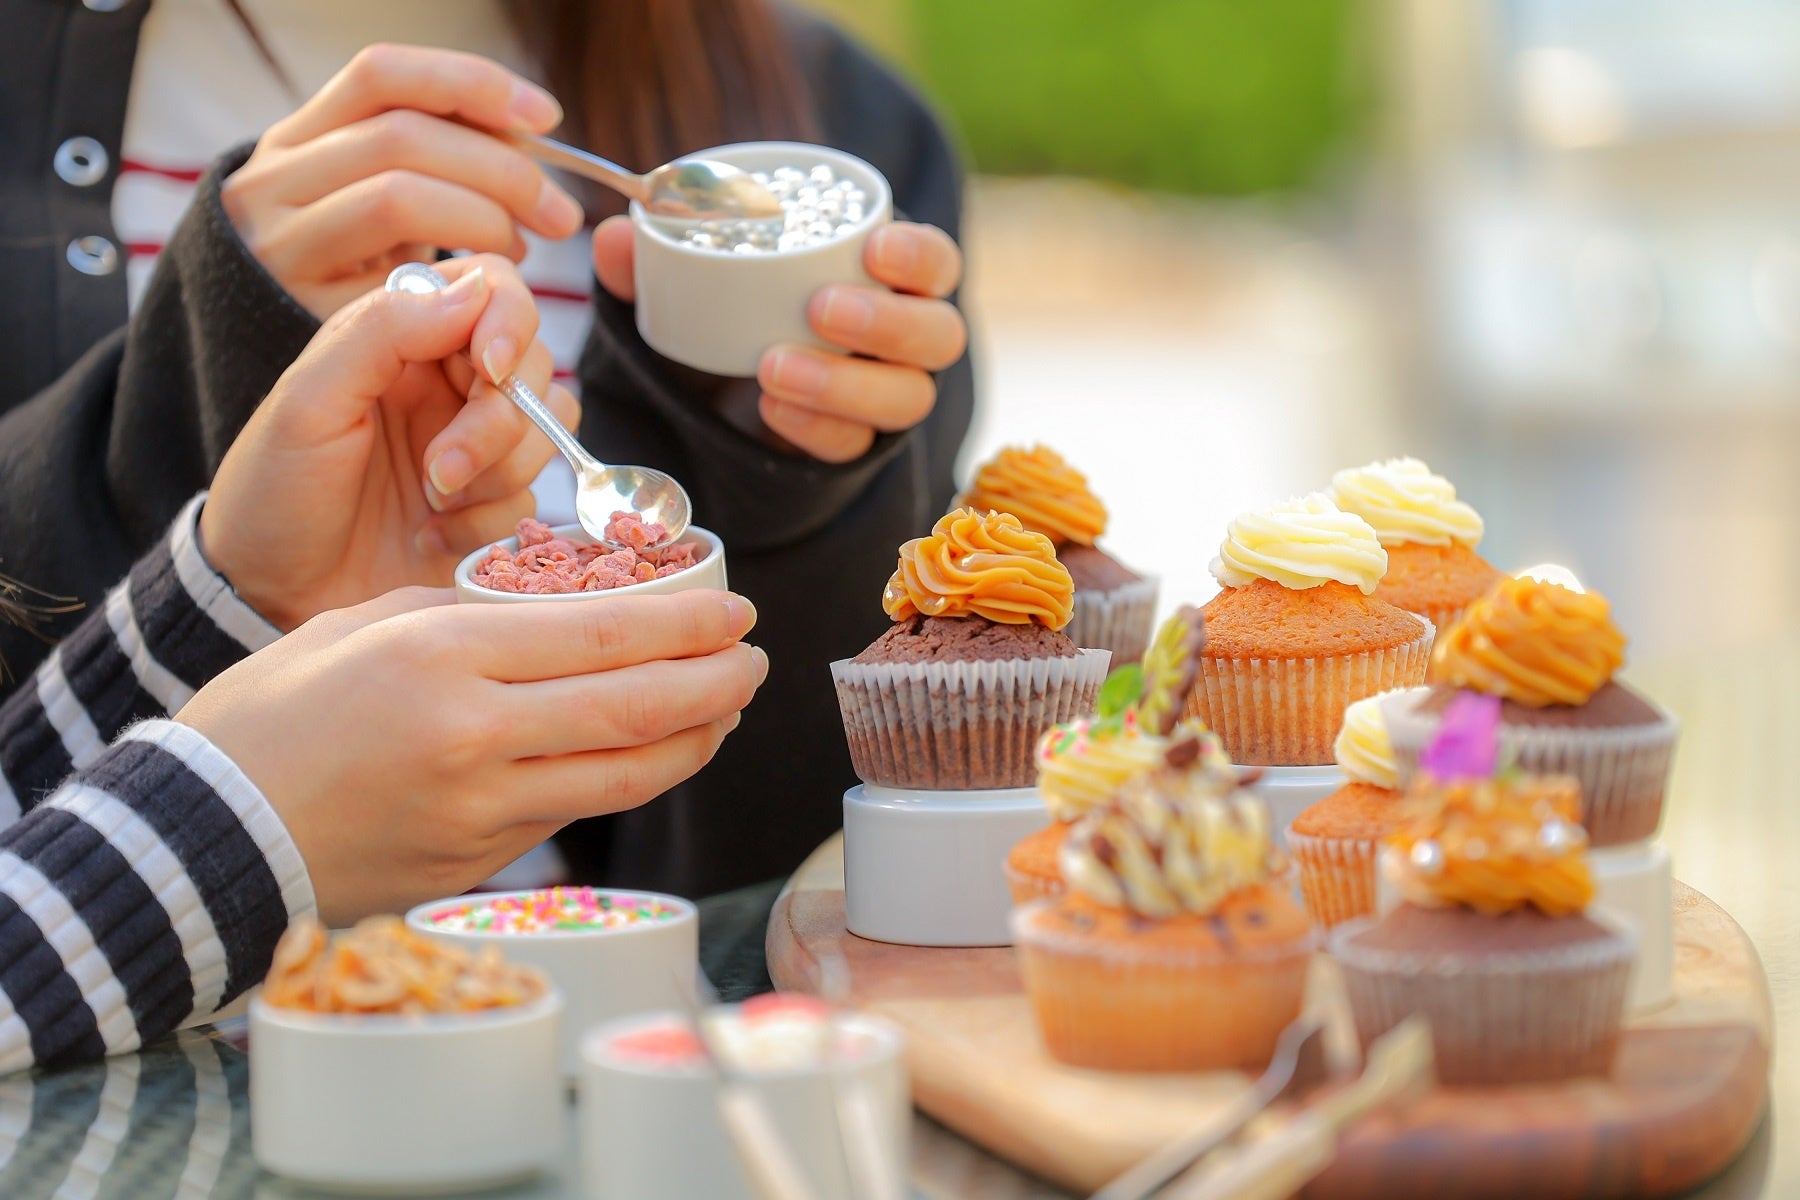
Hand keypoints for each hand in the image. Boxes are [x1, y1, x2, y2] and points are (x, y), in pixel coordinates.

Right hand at [176, 587, 766, 925]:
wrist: (204, 836)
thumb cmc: (269, 717)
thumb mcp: (361, 624)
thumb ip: (467, 616)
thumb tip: (556, 616)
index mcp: (446, 655)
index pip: (609, 634)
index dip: (692, 622)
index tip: (736, 609)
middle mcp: (477, 734)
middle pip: (641, 706)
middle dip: (719, 681)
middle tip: (755, 659)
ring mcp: (484, 808)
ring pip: (631, 773)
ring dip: (697, 738)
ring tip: (726, 706)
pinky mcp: (481, 860)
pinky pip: (579, 811)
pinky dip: (632, 778)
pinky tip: (651, 754)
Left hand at [200, 254, 577, 631]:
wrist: (272, 597)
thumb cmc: (274, 492)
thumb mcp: (309, 400)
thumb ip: (384, 330)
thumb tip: (474, 289)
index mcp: (403, 339)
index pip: (494, 291)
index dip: (509, 322)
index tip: (489, 370)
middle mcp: (448, 385)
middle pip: (533, 367)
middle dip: (499, 422)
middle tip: (441, 470)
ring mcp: (475, 446)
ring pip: (547, 432)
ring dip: (496, 474)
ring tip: (429, 503)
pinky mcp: (491, 507)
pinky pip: (533, 498)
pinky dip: (488, 522)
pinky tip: (432, 537)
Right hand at [222, 44, 584, 318]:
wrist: (253, 346)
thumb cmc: (341, 266)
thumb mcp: (366, 199)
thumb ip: (428, 158)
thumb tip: (528, 129)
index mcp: (293, 140)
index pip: (382, 75)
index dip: (471, 83)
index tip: (545, 117)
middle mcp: (273, 184)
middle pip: (403, 138)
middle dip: (503, 169)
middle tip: (559, 212)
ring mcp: (282, 248)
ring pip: (397, 198)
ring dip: (484, 219)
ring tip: (522, 246)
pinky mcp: (302, 312)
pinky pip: (398, 283)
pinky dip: (460, 281)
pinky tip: (486, 291)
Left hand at [593, 218, 966, 461]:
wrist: (730, 387)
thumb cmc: (740, 304)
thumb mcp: (701, 274)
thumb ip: (661, 256)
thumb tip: (617, 237)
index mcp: (889, 277)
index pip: (936, 263)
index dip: (919, 256)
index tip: (874, 248)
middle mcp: (906, 339)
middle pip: (939, 336)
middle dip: (888, 324)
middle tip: (821, 309)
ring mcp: (887, 395)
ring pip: (908, 398)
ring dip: (847, 384)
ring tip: (776, 370)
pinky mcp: (854, 442)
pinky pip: (854, 443)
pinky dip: (815, 427)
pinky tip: (772, 411)